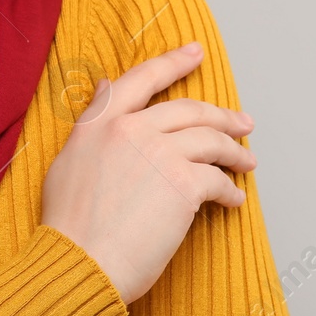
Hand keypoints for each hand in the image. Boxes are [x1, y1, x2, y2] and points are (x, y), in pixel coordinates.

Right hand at [39, 41, 255, 304]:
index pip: (142, 79)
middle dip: (222, 114)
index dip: (173, 62)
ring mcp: (160, 153)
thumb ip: (93, 121)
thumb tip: (107, 86)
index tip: (195, 53)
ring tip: (246, 162)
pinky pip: (218, 178)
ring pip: (211, 140)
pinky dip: (230, 190)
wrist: (80, 262)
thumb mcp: (69, 159)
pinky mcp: (184, 184)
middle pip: (189, 109)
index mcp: (99, 122)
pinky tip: (234, 199)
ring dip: (235, 151)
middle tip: (242, 122)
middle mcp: (130, 128)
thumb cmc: (70, 225)